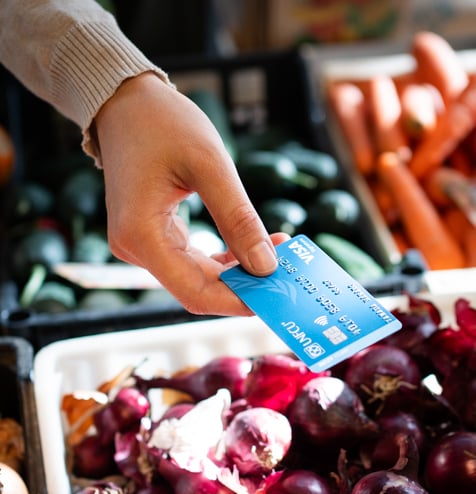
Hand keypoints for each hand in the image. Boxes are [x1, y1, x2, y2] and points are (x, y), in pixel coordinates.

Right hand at [94, 72, 288, 315]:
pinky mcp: (151, 237)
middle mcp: (134, 249)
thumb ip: (238, 219)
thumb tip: (266, 266)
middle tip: (288, 270)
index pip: (194, 292)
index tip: (277, 294)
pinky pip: (190, 261)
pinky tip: (250, 248)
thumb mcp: (210, 165)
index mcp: (141, 235)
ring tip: (276, 251)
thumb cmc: (162, 124)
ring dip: (237, 272)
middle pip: (197, 288)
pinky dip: (222, 259)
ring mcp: (141, 245)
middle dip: (244, 284)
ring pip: (196, 277)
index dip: (237, 301)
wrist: (125, 104)